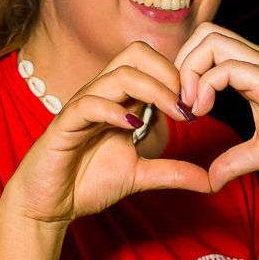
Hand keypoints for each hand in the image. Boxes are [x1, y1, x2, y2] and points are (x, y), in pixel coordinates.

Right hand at [5, 43, 208, 226]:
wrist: (48, 205)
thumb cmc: (87, 183)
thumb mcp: (140, 176)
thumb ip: (172, 173)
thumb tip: (210, 181)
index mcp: (120, 100)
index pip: (151, 64)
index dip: (179, 77)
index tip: (199, 107)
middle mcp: (103, 95)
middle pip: (136, 54)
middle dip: (169, 73)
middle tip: (188, 104)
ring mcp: (82, 107)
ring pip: (118, 74)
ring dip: (153, 89)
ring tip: (174, 113)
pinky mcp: (63, 125)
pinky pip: (88, 104)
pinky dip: (113, 110)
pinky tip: (133, 126)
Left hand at [176, 24, 258, 188]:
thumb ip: (235, 160)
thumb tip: (211, 180)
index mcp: (253, 70)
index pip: (207, 47)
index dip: (187, 72)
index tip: (186, 110)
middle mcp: (256, 59)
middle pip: (203, 33)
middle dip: (180, 63)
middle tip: (182, 102)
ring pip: (208, 39)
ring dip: (188, 70)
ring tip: (192, 106)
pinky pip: (224, 67)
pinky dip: (204, 85)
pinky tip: (205, 110)